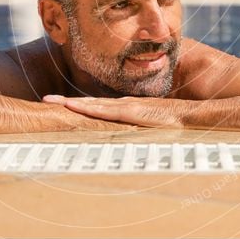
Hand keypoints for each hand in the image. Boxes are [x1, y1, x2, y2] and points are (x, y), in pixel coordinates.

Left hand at [42, 95, 191, 127]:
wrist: (194, 116)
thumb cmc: (178, 122)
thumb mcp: (155, 127)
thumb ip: (143, 129)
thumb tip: (134, 137)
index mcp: (128, 108)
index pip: (99, 106)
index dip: (80, 105)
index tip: (61, 104)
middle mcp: (124, 105)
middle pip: (90, 103)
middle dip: (67, 102)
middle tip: (45, 100)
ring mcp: (128, 108)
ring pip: (93, 105)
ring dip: (71, 103)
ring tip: (51, 102)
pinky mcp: (133, 113)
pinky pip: (106, 111)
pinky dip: (88, 108)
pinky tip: (74, 107)